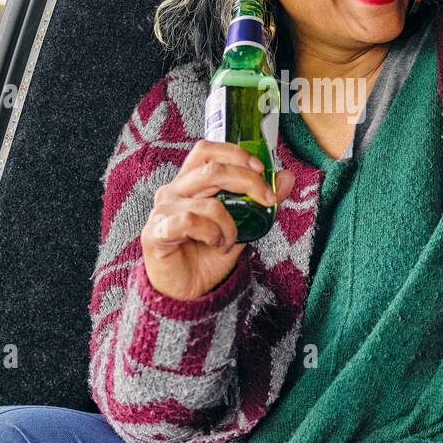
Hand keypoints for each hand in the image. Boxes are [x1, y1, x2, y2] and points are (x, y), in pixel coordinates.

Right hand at [141, 140, 295, 301]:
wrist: (188, 291)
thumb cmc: (208, 255)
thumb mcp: (243, 226)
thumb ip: (261, 201)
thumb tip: (286, 177)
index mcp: (190, 183)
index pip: (207, 150)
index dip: (235, 153)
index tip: (261, 170)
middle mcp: (173, 191)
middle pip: (212, 170)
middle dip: (248, 183)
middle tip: (267, 201)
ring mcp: (162, 210)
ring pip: (208, 202)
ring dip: (230, 224)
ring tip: (230, 240)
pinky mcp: (156, 232)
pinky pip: (190, 221)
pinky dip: (212, 234)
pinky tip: (215, 244)